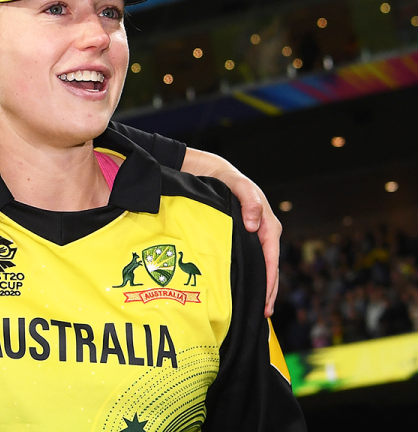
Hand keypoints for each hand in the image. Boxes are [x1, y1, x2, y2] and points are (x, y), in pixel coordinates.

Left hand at [215, 168, 280, 318]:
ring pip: (263, 267)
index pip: (271, 258)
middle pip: (271, 267)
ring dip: (262, 287)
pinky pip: (253, 261)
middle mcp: (267, 233)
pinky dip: (253, 277)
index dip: (269, 280)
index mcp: (269, 225)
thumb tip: (255, 224)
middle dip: (268, 291)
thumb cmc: (230, 181)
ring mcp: (258, 238)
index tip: (265, 299)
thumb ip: (249, 202)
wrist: (218, 175)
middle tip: (263, 313)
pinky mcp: (248, 239)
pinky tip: (246, 290)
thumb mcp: (239, 187)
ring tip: (258, 309)